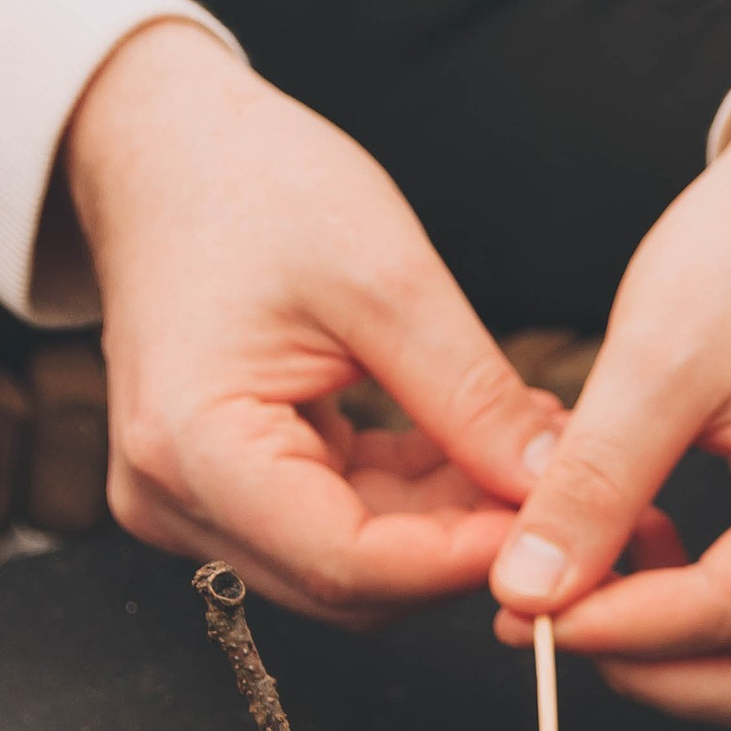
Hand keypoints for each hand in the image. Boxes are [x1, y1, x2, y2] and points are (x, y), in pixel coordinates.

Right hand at [61, 23, 557, 619]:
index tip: (560, 523)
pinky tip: (480, 444)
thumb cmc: (251, 186)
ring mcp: (193, 500)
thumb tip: (555, 489)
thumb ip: (471, 399)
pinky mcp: (224, 486)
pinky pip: (338, 521)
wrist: (164, 151)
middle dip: (466, 545)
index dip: (465, 560)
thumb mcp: (386, 279)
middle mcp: (173, 498)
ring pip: (355, 560)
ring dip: (450, 522)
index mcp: (191, 447)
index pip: (348, 564)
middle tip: (567, 485)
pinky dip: (416, 496)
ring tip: (531, 445)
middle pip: (352, 580)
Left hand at [490, 84, 730, 729]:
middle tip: (542, 629)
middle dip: (653, 670)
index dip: (624, 625)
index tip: (524, 615)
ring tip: (569, 599)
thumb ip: (596, 482)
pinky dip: (682, 621)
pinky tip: (617, 564)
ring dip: (667, 658)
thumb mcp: (660, 357)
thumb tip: (527, 592)